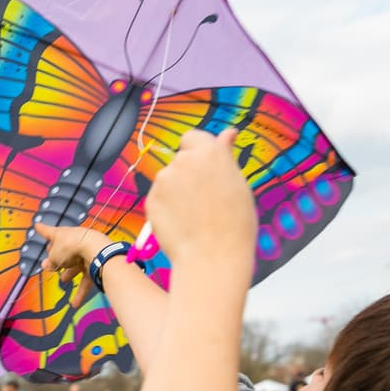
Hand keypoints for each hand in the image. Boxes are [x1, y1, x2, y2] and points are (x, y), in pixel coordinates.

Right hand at [35, 224, 111, 306]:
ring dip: (69, 273)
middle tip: (51, 265)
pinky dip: (80, 291)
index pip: (48, 232)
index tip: (37, 225)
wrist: (96, 249)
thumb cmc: (70, 247)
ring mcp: (85, 251)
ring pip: (76, 264)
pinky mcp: (95, 264)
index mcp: (61, 234)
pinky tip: (75, 304)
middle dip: (58, 257)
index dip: (42, 229)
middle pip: (64, 249)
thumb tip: (46, 265)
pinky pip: (86, 278)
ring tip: (64, 280)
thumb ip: (50, 262)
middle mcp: (73, 241)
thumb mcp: (54, 256)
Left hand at [145, 128, 255, 270]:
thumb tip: (228, 133)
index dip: (198, 153)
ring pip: (168, 180)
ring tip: (194, 216)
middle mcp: (183, 161)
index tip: (205, 169)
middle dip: (188, 173)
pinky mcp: (151, 199)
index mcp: (209, 152)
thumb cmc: (234, 224)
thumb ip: (226, 156)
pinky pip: (159, 198)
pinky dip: (167, 207)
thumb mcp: (238, 184)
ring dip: (177, 191)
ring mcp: (164, 180)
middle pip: (180, 160)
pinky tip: (182, 223)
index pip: (193, 137)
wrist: (213, 257)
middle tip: (204, 199)